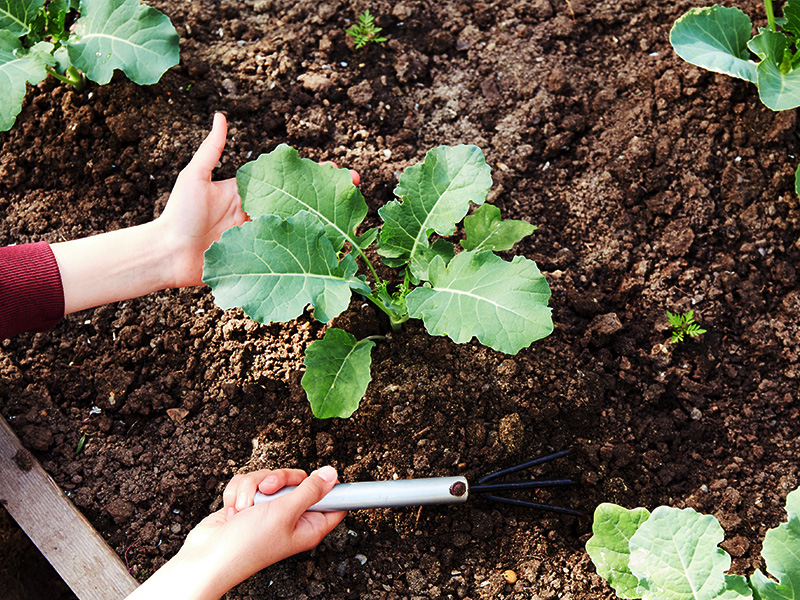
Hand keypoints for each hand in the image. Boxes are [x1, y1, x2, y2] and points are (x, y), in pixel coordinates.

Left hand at [52, 114, 361, 314]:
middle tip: (355, 187)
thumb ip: (212, 150)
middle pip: (299, 202)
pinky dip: (308, 246)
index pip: (287, 180)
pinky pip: (287, 252)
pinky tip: (331, 244)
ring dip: (325, 219)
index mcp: (249, 192)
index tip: (338, 169)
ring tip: (351, 214)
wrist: (167, 255)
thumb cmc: (178, 214)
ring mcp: (262, 237)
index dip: (312, 174)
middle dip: (328, 194)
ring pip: (298, 225)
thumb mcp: (196, 178)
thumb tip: (221, 116)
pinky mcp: (260, 259)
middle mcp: (259, 213)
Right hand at [125, 467, 345, 599]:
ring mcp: (268, 510)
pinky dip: (237, 493)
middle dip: (277, 480)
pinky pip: (248, 483)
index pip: (333, 502)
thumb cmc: (248, 545)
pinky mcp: (248, 504)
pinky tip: (234, 510)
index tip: (325, 473)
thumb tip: (332, 474)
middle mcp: (291, 517)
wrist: (207, 555)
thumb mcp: (285, 513)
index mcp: (309, 525)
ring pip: (269, 478)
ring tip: (245, 508)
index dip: (330, 485)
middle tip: (268, 491)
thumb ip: (310, 490)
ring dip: (251, 488)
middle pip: (298, 480)